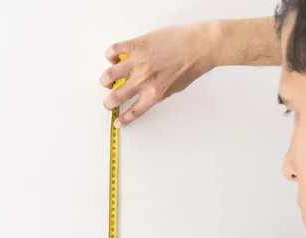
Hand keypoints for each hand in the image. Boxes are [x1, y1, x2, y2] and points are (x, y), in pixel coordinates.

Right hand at [100, 21, 221, 127]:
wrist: (199, 46)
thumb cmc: (191, 66)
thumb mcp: (174, 88)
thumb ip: (155, 93)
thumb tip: (141, 93)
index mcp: (154, 93)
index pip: (133, 111)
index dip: (123, 119)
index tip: (117, 123)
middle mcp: (143, 80)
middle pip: (116, 97)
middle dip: (109, 103)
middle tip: (108, 102)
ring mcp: (138, 61)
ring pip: (110, 75)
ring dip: (106, 80)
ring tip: (108, 79)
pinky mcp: (136, 45)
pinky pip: (114, 51)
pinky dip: (110, 56)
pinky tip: (113, 58)